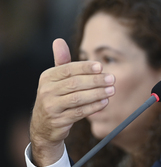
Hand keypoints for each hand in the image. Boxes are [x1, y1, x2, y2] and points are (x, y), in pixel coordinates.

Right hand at [30, 38, 114, 166]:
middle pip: (75, 83)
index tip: (101, 66)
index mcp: (47, 77)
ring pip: (78, 98)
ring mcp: (51, 107)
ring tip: (111, 90)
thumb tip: (59, 40)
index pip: (68, 69)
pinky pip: (79, 112)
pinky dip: (93, 107)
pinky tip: (105, 102)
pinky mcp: (58, 121)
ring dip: (97, 93)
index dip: (85, 67)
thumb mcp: (56, 78)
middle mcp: (46, 91)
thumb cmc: (56, 96)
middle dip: (96, 80)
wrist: (43, 125)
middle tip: (112, 79)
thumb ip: (61, 61)